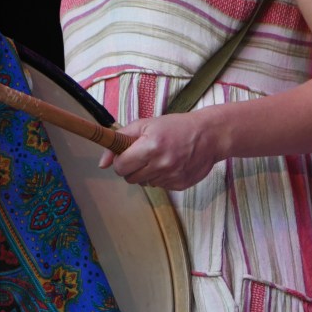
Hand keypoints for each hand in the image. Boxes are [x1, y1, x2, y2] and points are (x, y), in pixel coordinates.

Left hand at [98, 113, 216, 190]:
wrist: (210, 135)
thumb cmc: (176, 126)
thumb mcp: (146, 124)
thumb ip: (120, 139)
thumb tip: (102, 163)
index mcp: (150, 146)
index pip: (121, 167)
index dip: (121, 161)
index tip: (127, 155)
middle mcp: (161, 164)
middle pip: (130, 179)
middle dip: (132, 168)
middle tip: (143, 156)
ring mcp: (172, 177)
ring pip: (145, 183)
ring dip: (147, 173)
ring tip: (160, 158)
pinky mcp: (180, 185)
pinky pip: (160, 186)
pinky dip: (161, 177)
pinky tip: (171, 164)